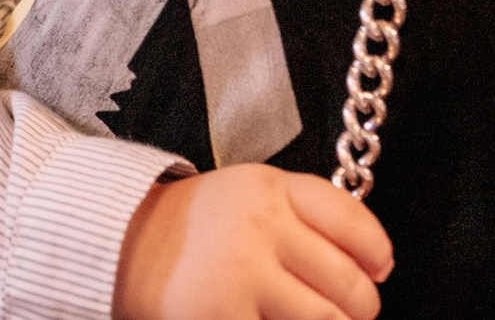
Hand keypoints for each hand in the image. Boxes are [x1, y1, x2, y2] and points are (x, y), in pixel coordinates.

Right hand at [115, 167, 392, 319]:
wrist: (115, 245)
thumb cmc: (193, 229)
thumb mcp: (246, 197)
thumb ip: (303, 218)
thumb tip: (372, 268)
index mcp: (268, 188)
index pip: (353, 222)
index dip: (377, 253)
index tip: (378, 271)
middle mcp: (259, 226)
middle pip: (350, 283)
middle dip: (360, 307)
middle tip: (348, 312)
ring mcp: (242, 275)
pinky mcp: (223, 316)